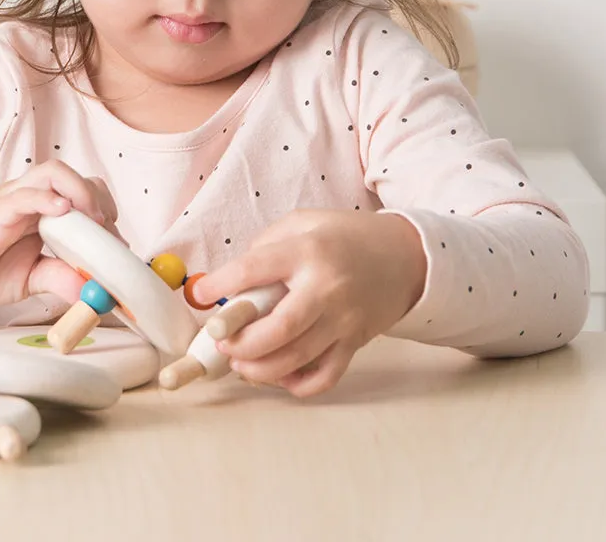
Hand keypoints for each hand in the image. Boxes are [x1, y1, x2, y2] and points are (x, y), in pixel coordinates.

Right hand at [0, 160, 121, 314]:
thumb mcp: (30, 278)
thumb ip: (59, 278)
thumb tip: (91, 293)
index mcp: (40, 210)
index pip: (81, 191)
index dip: (104, 210)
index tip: (115, 243)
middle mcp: (29, 198)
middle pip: (71, 174)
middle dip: (97, 197)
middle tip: (106, 231)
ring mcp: (11, 202)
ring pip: (52, 173)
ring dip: (79, 191)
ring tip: (91, 220)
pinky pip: (23, 196)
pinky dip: (45, 198)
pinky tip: (60, 211)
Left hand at [193, 209, 426, 397]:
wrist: (406, 256)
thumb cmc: (345, 236)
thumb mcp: (304, 221)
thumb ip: (266, 244)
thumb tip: (231, 277)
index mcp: (307, 250)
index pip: (254, 270)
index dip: (220, 284)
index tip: (199, 295)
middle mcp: (326, 288)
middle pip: (277, 329)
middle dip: (240, 343)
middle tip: (221, 343)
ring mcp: (343, 320)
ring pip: (295, 358)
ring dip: (258, 368)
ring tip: (239, 362)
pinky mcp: (355, 343)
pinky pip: (323, 376)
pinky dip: (295, 384)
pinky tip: (278, 374)